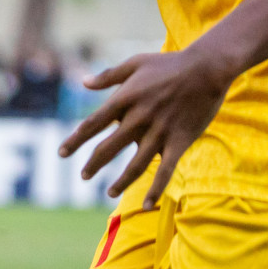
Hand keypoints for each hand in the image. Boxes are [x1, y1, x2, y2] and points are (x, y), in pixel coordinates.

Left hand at [59, 48, 234, 209]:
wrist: (206, 69)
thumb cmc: (169, 64)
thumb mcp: (135, 63)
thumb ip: (108, 75)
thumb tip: (83, 83)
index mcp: (126, 98)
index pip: (93, 123)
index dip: (76, 140)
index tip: (62, 153)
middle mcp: (139, 118)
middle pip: (108, 147)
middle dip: (93, 164)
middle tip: (83, 175)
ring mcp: (159, 132)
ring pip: (135, 165)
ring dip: (120, 182)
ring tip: (109, 192)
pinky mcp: (179, 141)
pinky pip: (165, 171)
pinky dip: (155, 190)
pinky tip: (147, 205)